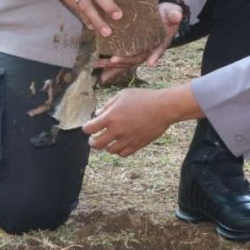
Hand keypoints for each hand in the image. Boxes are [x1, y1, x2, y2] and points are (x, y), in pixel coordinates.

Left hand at [84, 85, 199, 156]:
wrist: (163, 107)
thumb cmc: (143, 98)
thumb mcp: (122, 95)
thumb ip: (108, 105)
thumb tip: (98, 114)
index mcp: (111, 117)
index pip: (89, 129)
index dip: (86, 128)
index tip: (89, 127)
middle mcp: (117, 130)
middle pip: (96, 144)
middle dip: (93, 141)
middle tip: (94, 138)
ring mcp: (127, 139)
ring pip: (109, 150)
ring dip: (106, 146)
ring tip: (109, 140)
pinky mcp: (137, 145)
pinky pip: (123, 154)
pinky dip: (119, 150)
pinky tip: (120, 143)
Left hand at [95, 2, 181, 83]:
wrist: (161, 15)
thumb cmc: (167, 14)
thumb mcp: (172, 11)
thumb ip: (174, 13)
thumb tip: (177, 16)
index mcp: (160, 42)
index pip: (158, 49)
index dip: (155, 55)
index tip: (150, 61)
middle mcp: (149, 50)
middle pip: (138, 58)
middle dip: (126, 61)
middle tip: (113, 60)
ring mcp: (139, 51)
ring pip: (126, 61)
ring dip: (113, 65)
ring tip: (99, 64)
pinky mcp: (130, 50)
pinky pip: (120, 59)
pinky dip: (109, 65)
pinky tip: (97, 65)